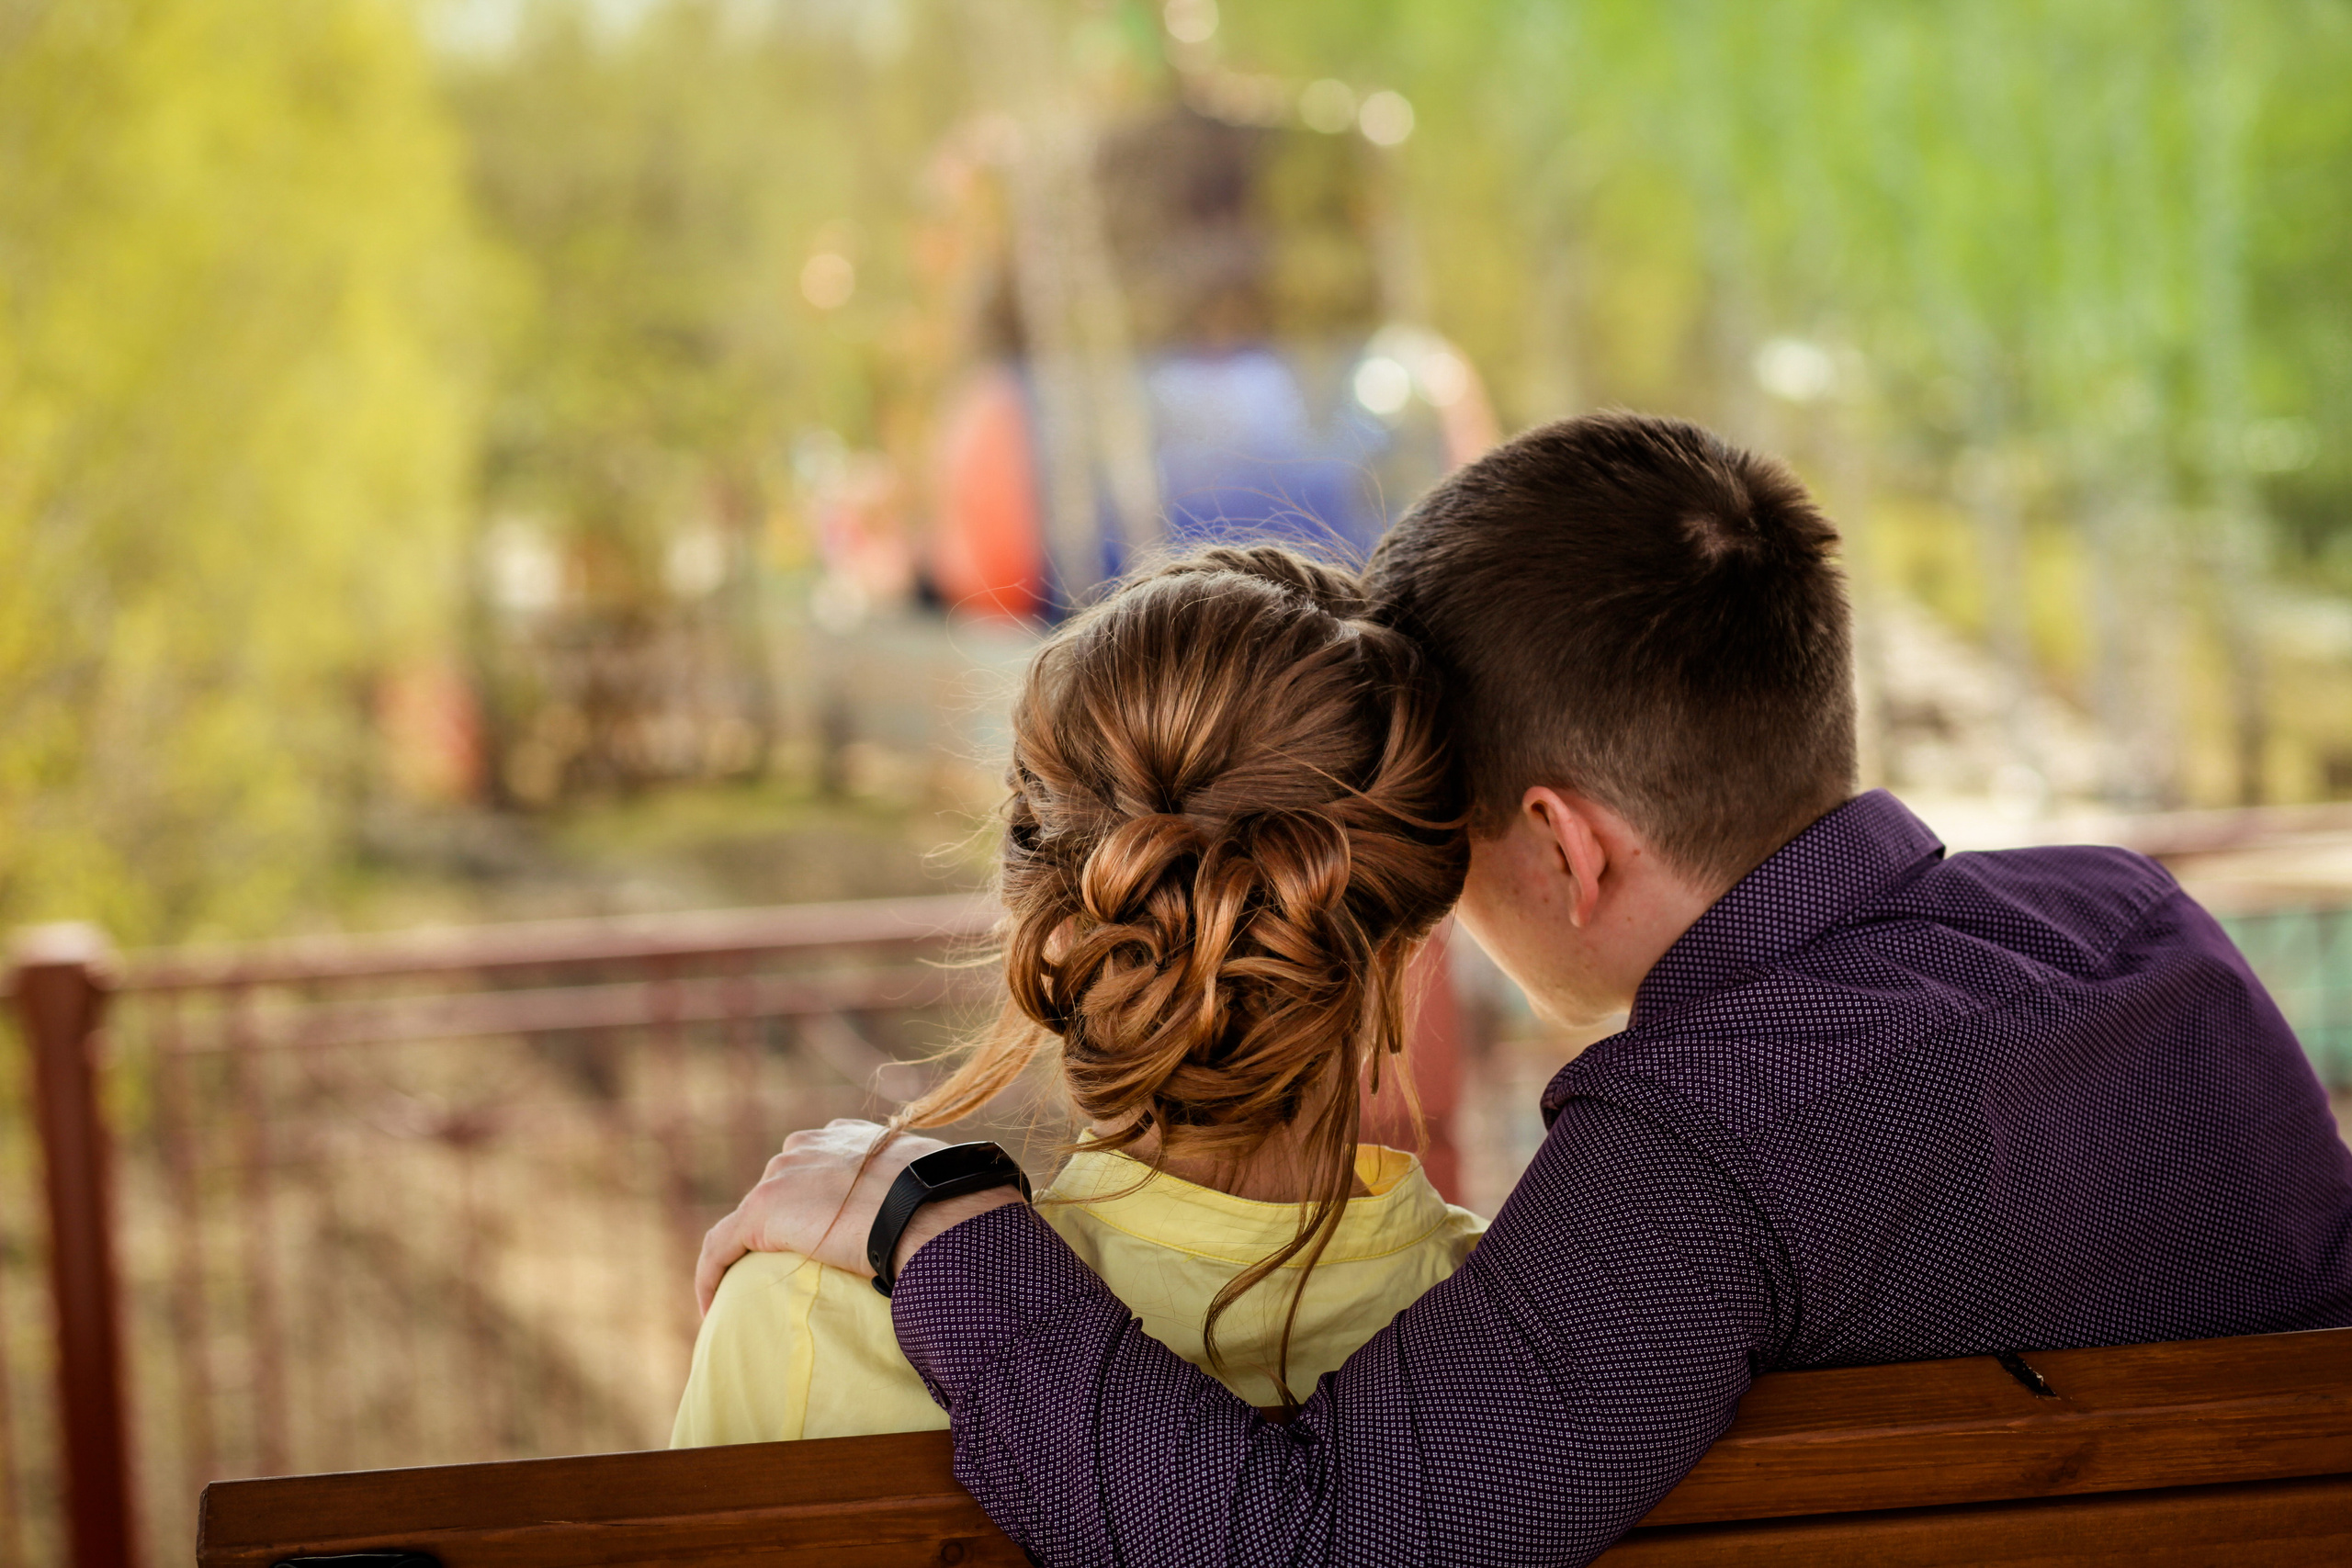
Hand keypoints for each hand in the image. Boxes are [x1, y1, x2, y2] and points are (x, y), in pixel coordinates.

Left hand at [694, 1119, 941, 1313]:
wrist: (925, 1209)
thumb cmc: (945, 1200)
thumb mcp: (933, 1184)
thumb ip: (919, 1190)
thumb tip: (947, 1220)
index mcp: (850, 1136)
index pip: (820, 1162)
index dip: (816, 1195)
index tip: (824, 1227)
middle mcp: (809, 1145)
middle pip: (782, 1185)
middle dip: (784, 1221)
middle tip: (794, 1267)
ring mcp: (782, 1174)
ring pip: (750, 1218)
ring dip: (749, 1251)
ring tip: (752, 1291)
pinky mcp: (760, 1211)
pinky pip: (720, 1247)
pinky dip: (711, 1275)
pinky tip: (709, 1307)